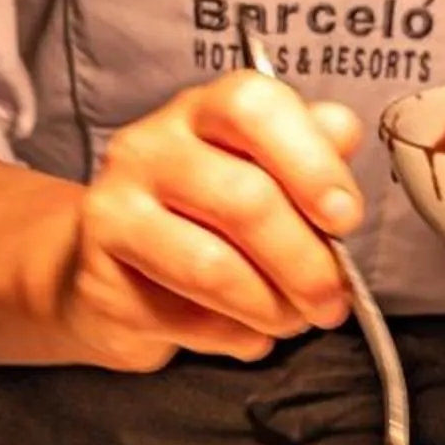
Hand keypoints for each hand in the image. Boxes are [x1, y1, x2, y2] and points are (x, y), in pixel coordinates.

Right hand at [56, 69, 365, 369]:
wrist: (106, 271)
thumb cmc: (199, 219)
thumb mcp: (258, 175)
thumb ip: (307, 153)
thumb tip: (342, 135)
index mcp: (200, 111)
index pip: (254, 108)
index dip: (311, 163)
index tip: (345, 218)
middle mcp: (149, 148)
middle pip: (245, 200)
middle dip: (306, 263)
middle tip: (332, 300)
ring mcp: (115, 211)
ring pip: (213, 267)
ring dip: (270, 307)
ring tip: (292, 321)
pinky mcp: (99, 278)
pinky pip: (185, 319)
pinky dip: (232, 337)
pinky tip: (245, 333)